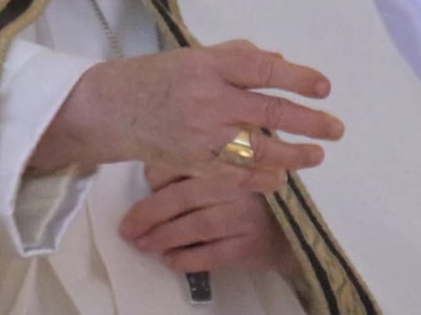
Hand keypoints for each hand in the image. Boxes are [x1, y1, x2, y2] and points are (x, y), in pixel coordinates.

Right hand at [31, 40, 342, 177]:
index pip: (262, 70)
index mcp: (209, 65)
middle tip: (336, 128)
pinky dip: (259, 177)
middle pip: (268, 111)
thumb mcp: (196, 55)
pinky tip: (280, 178)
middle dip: (308, 121)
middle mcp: (207, 98)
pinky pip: (233, 174)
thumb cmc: (159, 77)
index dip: (297, 78)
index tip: (324, 87)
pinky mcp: (192, 162)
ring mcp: (200, 134)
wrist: (110, 108)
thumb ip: (239, 56)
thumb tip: (280, 61)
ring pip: (256, 148)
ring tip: (317, 155)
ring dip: (292, 154)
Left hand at [119, 164, 297, 275]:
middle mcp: (239, 185)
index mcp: (232, 160)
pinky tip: (170, 260)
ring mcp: (245, 216)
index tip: (145, 182)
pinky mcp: (249, 246)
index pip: (189, 161)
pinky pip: (211, 255)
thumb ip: (202, 164)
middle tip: (127, 228)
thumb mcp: (233, 170)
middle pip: (185, 196)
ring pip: (196, 226)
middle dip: (150, 213)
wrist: (293, 232)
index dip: (160, 174)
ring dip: (163, 237)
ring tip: (143, 244)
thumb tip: (150, 171)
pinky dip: (187, 259)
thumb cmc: (254, 197)